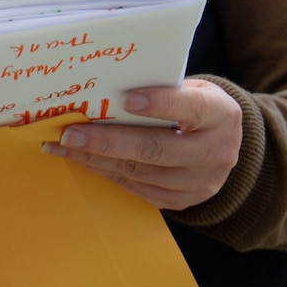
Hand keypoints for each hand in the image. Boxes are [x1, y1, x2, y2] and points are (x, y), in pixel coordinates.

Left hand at [41, 79, 243, 209]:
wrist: (222, 145)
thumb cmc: (194, 106)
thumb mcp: (190, 89)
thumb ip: (160, 88)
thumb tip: (104, 85)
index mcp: (221, 115)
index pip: (192, 108)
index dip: (159, 104)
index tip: (123, 99)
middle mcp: (216, 152)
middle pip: (157, 149)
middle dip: (108, 141)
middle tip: (70, 133)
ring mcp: (200, 182)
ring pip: (142, 173)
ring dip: (97, 159)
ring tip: (64, 146)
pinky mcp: (182, 200)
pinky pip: (138, 188)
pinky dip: (106, 172)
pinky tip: (82, 159)